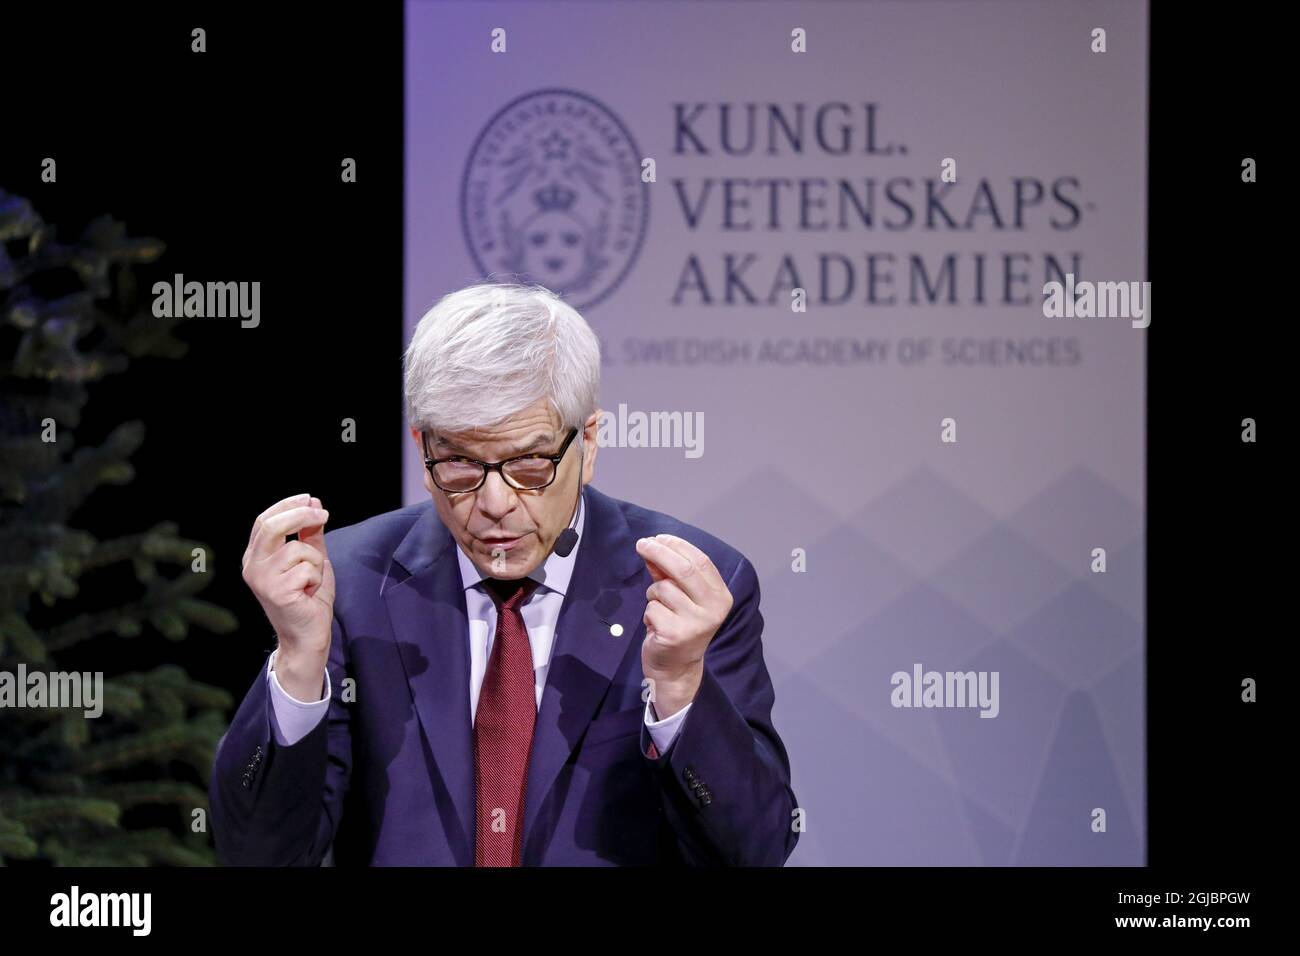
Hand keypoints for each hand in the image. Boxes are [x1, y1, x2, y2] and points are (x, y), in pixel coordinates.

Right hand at [241, 494, 335, 673]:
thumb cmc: (308, 598)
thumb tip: (314, 503)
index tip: (311, 498)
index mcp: (255, 556)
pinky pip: (307, 569)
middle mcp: (252, 566)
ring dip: (315, 561)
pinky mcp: (276, 592)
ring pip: (297, 549)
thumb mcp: (311, 559)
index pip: (264, 520)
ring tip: (311, 580)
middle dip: (301, 515)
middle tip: (324, 514)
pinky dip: (317, 578)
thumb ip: (310, 534)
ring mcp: (261, 580)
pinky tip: (309, 593)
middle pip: (271, 526)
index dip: (287, 505)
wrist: (308, 635)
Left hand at [635, 534, 733, 717]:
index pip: (700, 561)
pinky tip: (656, 626)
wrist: (677, 667)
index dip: (678, 545)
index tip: (658, 537)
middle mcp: (714, 609)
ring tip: (659, 610)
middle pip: (683, 569)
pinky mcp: (675, 634)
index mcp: (721, 596)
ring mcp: (696, 623)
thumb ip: (670, 573)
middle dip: (659, 552)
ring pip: (662, 589)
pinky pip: (652, 608)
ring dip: (652, 594)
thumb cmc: (679, 624)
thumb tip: (653, 546)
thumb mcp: (681, 596)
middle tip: (642, 543)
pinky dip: (648, 614)